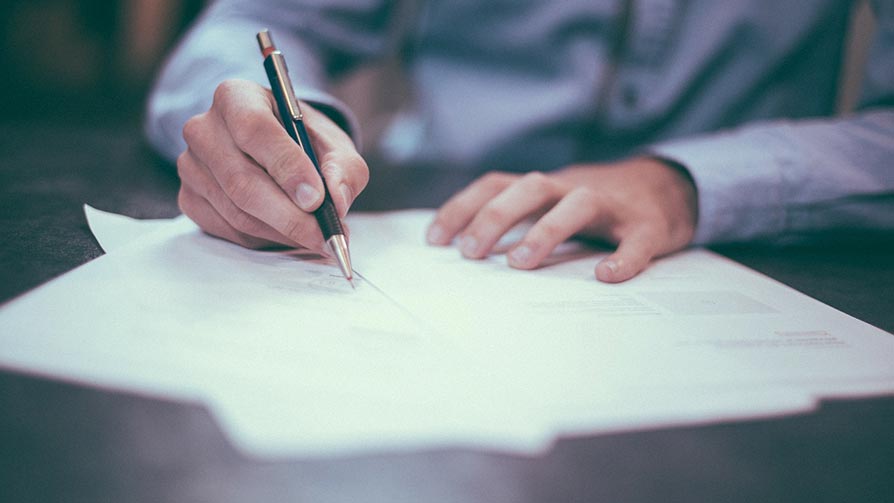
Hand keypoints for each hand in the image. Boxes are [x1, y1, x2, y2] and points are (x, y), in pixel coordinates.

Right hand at [177, 79, 367, 250]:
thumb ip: (344, 168)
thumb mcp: (334, 144)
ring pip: (237, 212)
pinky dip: (265, 239)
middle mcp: (204, 128)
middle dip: (290, 216)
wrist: (275, 150)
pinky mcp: (189, 198)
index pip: (255, 130)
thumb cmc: (303, 141)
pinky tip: (288, 233)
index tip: (316, 199)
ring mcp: (191, 166)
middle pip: (242, 181)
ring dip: (282, 232)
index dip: (287, 167)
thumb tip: (337, 201)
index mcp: (236, 97)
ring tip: (316, 237)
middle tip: (325, 234)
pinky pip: (228, 230)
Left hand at [426, 157, 697, 281]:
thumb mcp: (551, 205)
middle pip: (530, 188)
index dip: (463, 207)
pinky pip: (636, 240)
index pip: (496, 185)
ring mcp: (612, 205)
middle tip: (470, 253)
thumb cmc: (595, 206)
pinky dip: (623, 257)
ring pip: (578, 204)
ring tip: (520, 263)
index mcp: (545, 187)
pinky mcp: (648, 226)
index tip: (434, 240)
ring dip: (546, 230)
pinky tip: (606, 276)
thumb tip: (464, 253)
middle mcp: (573, 188)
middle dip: (495, 217)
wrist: (667, 188)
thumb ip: (516, 220)